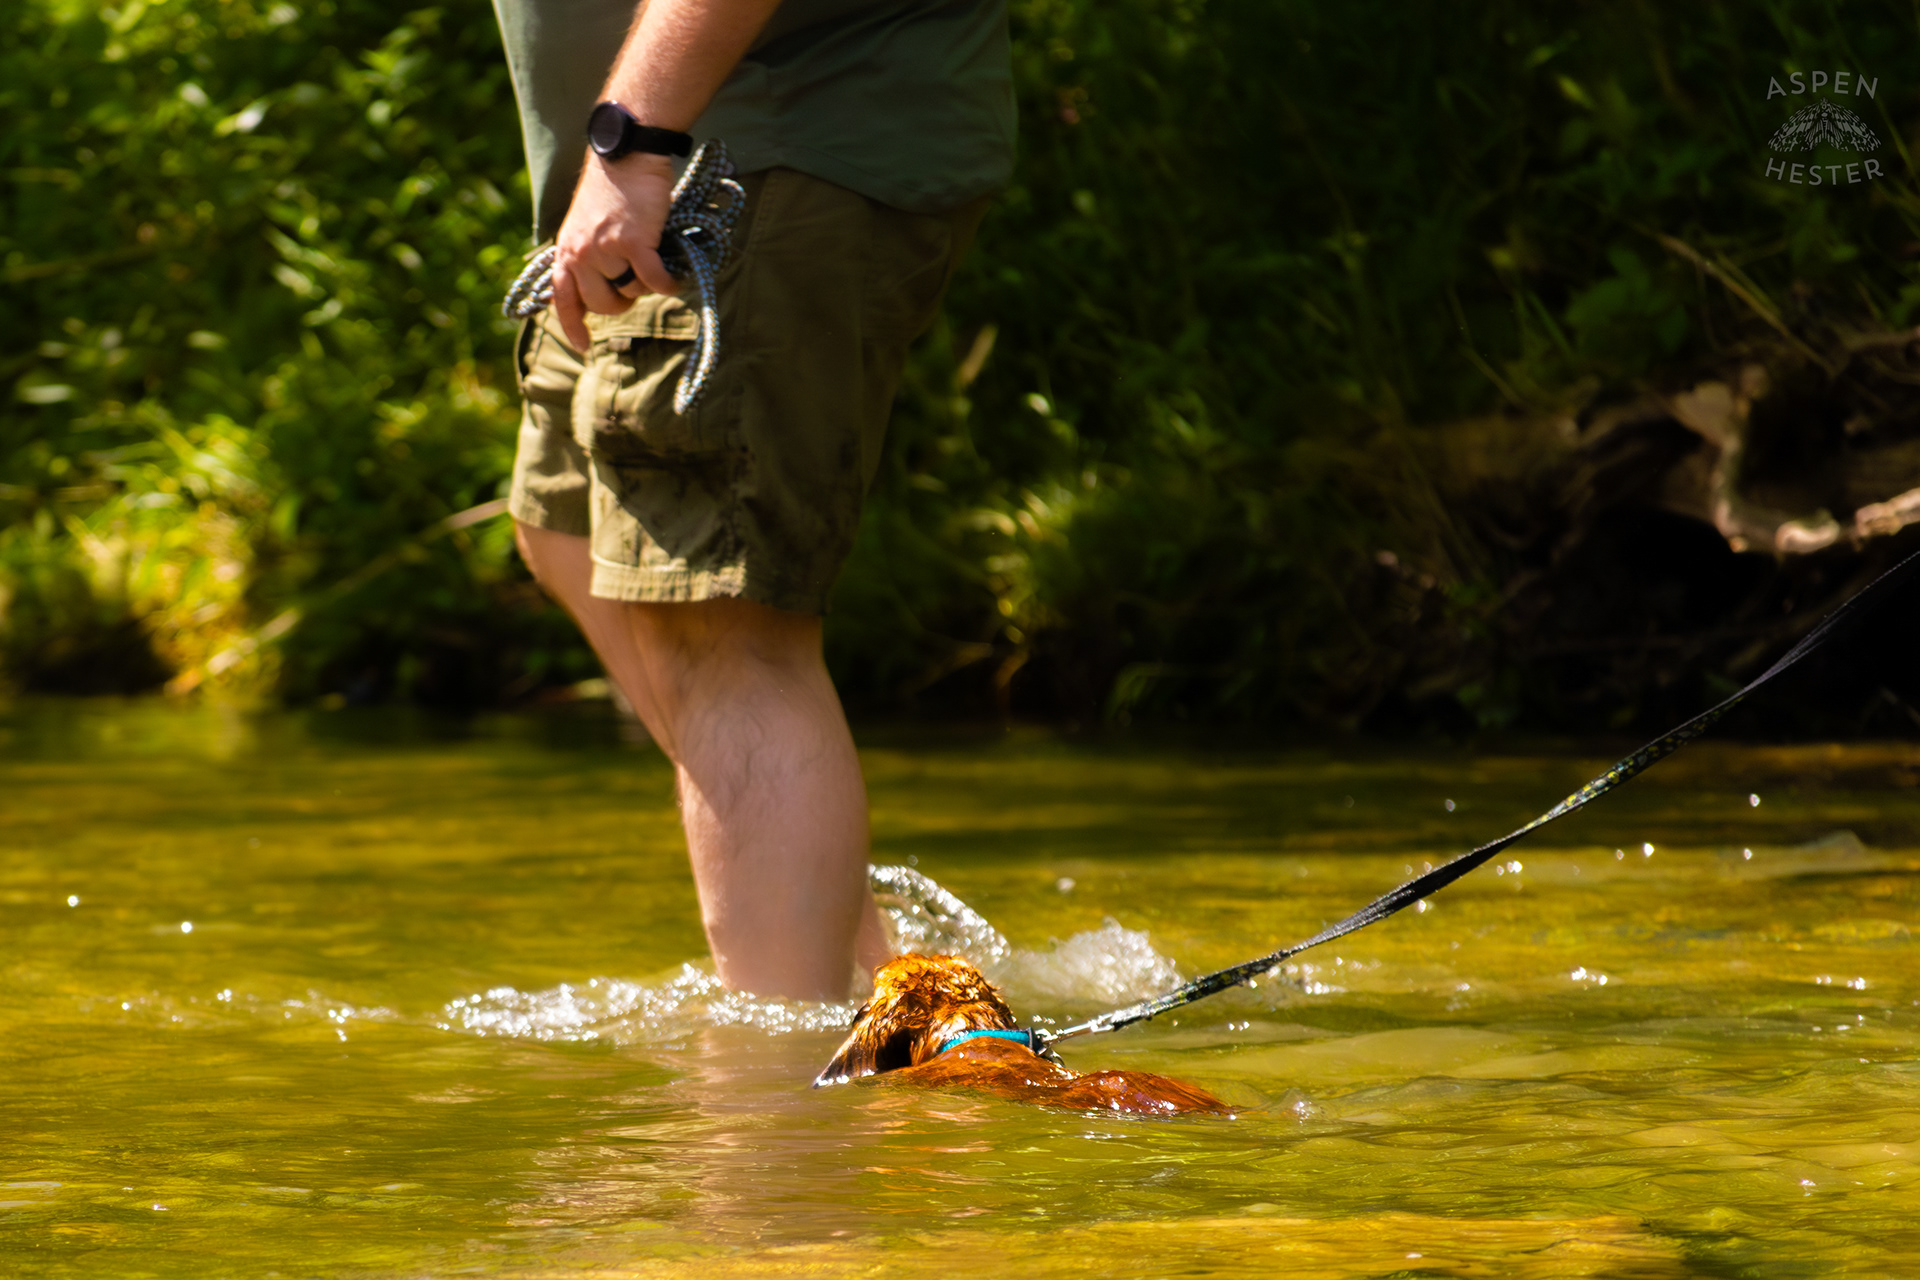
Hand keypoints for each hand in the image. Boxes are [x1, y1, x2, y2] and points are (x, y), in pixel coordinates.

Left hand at [550, 152, 681, 348]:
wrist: (627, 155)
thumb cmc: (613, 187)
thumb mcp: (587, 223)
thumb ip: (591, 254)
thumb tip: (611, 286)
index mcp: (567, 249)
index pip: (564, 298)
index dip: (572, 325)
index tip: (582, 347)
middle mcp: (580, 253)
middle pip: (603, 304)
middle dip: (623, 300)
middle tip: (637, 280)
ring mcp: (605, 250)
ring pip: (630, 292)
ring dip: (646, 283)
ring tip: (653, 259)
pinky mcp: (632, 244)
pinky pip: (653, 281)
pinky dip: (668, 282)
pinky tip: (675, 276)